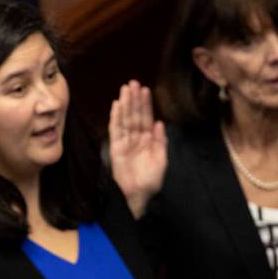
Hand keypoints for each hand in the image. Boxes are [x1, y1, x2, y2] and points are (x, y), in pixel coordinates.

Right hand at [109, 80, 167, 217]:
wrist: (139, 195)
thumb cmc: (151, 180)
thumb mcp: (161, 159)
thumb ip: (160, 141)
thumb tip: (158, 122)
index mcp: (148, 139)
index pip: (146, 118)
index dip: (145, 104)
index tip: (145, 89)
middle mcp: (136, 138)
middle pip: (134, 115)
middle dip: (134, 99)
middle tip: (133, 83)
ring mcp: (125, 142)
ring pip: (125, 119)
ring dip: (125, 104)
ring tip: (125, 89)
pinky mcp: (116, 148)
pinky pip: (116, 130)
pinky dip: (115, 118)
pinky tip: (116, 106)